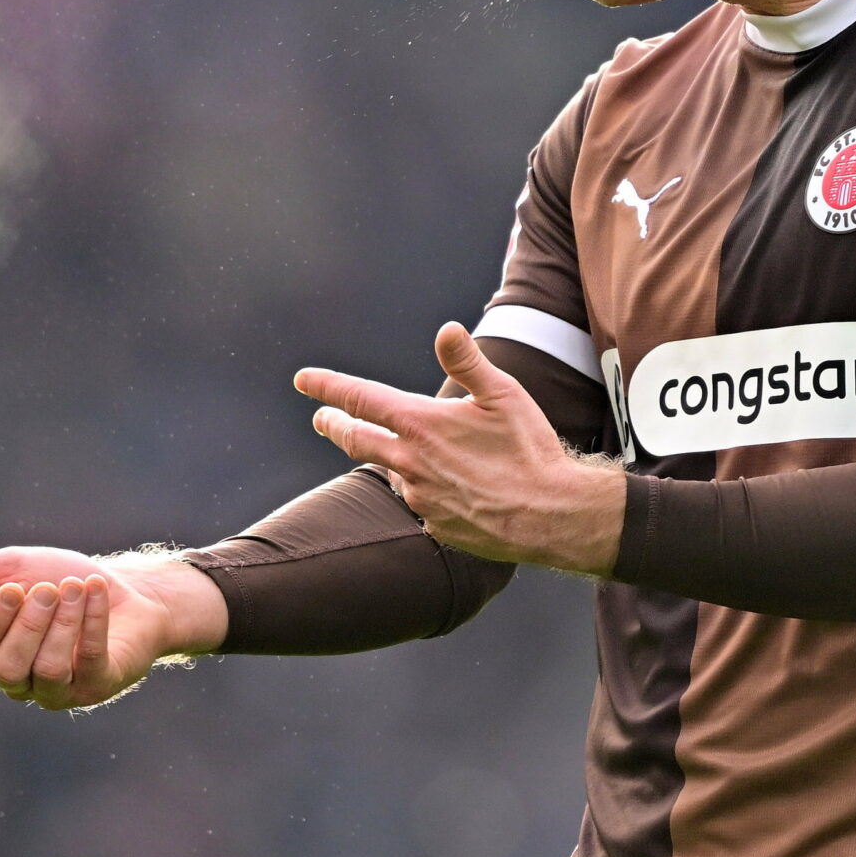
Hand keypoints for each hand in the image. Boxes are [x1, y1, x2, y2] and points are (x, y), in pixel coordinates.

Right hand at [0, 546, 226, 709]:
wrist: (128, 591)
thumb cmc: (63, 581)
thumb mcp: (12, 570)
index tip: (13, 586)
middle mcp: (23, 682)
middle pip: (9, 668)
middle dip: (29, 624)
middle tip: (49, 588)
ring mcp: (62, 690)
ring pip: (48, 670)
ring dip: (65, 622)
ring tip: (78, 586)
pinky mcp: (99, 686)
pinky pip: (89, 662)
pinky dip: (92, 622)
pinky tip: (96, 590)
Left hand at [296, 322, 625, 574]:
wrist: (552, 516)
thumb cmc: (531, 450)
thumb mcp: (503, 395)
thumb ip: (467, 362)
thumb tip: (445, 330)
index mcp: (421, 425)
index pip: (360, 398)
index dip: (327, 386)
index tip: (302, 380)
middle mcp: (410, 463)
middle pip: (356, 440)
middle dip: (335, 425)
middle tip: (322, 418)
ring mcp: (420, 498)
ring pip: (391, 472)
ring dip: (385, 458)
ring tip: (393, 450)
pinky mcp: (435, 526)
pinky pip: (419, 503)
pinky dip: (422, 489)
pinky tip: (444, 487)